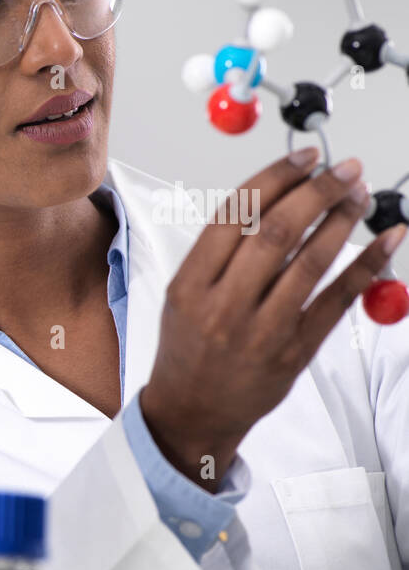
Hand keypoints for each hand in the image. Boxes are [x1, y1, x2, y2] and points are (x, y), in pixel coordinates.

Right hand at [140, 149, 406, 490]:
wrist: (192, 411)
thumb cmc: (188, 350)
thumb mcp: (184, 296)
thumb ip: (221, 253)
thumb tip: (277, 198)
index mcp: (189, 286)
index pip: (235, 215)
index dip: (276, 178)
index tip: (304, 157)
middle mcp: (223, 306)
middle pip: (276, 232)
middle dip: (317, 191)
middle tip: (343, 169)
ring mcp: (261, 331)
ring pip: (311, 261)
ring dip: (342, 220)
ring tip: (358, 196)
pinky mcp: (294, 351)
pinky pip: (338, 299)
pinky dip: (366, 264)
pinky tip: (386, 240)